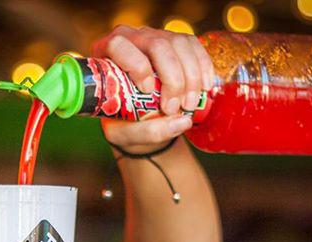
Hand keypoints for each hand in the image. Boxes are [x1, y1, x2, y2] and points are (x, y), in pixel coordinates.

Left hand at [91, 25, 214, 152]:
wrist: (139, 119)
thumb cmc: (124, 123)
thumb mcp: (125, 134)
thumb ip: (147, 132)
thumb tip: (183, 121)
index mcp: (106, 56)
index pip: (119, 46)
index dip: (137, 66)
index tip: (148, 90)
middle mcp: (131, 40)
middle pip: (157, 44)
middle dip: (172, 78)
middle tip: (175, 108)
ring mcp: (156, 37)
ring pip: (179, 44)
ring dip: (191, 77)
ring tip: (190, 105)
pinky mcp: (177, 42)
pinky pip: (194, 46)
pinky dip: (203, 68)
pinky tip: (205, 89)